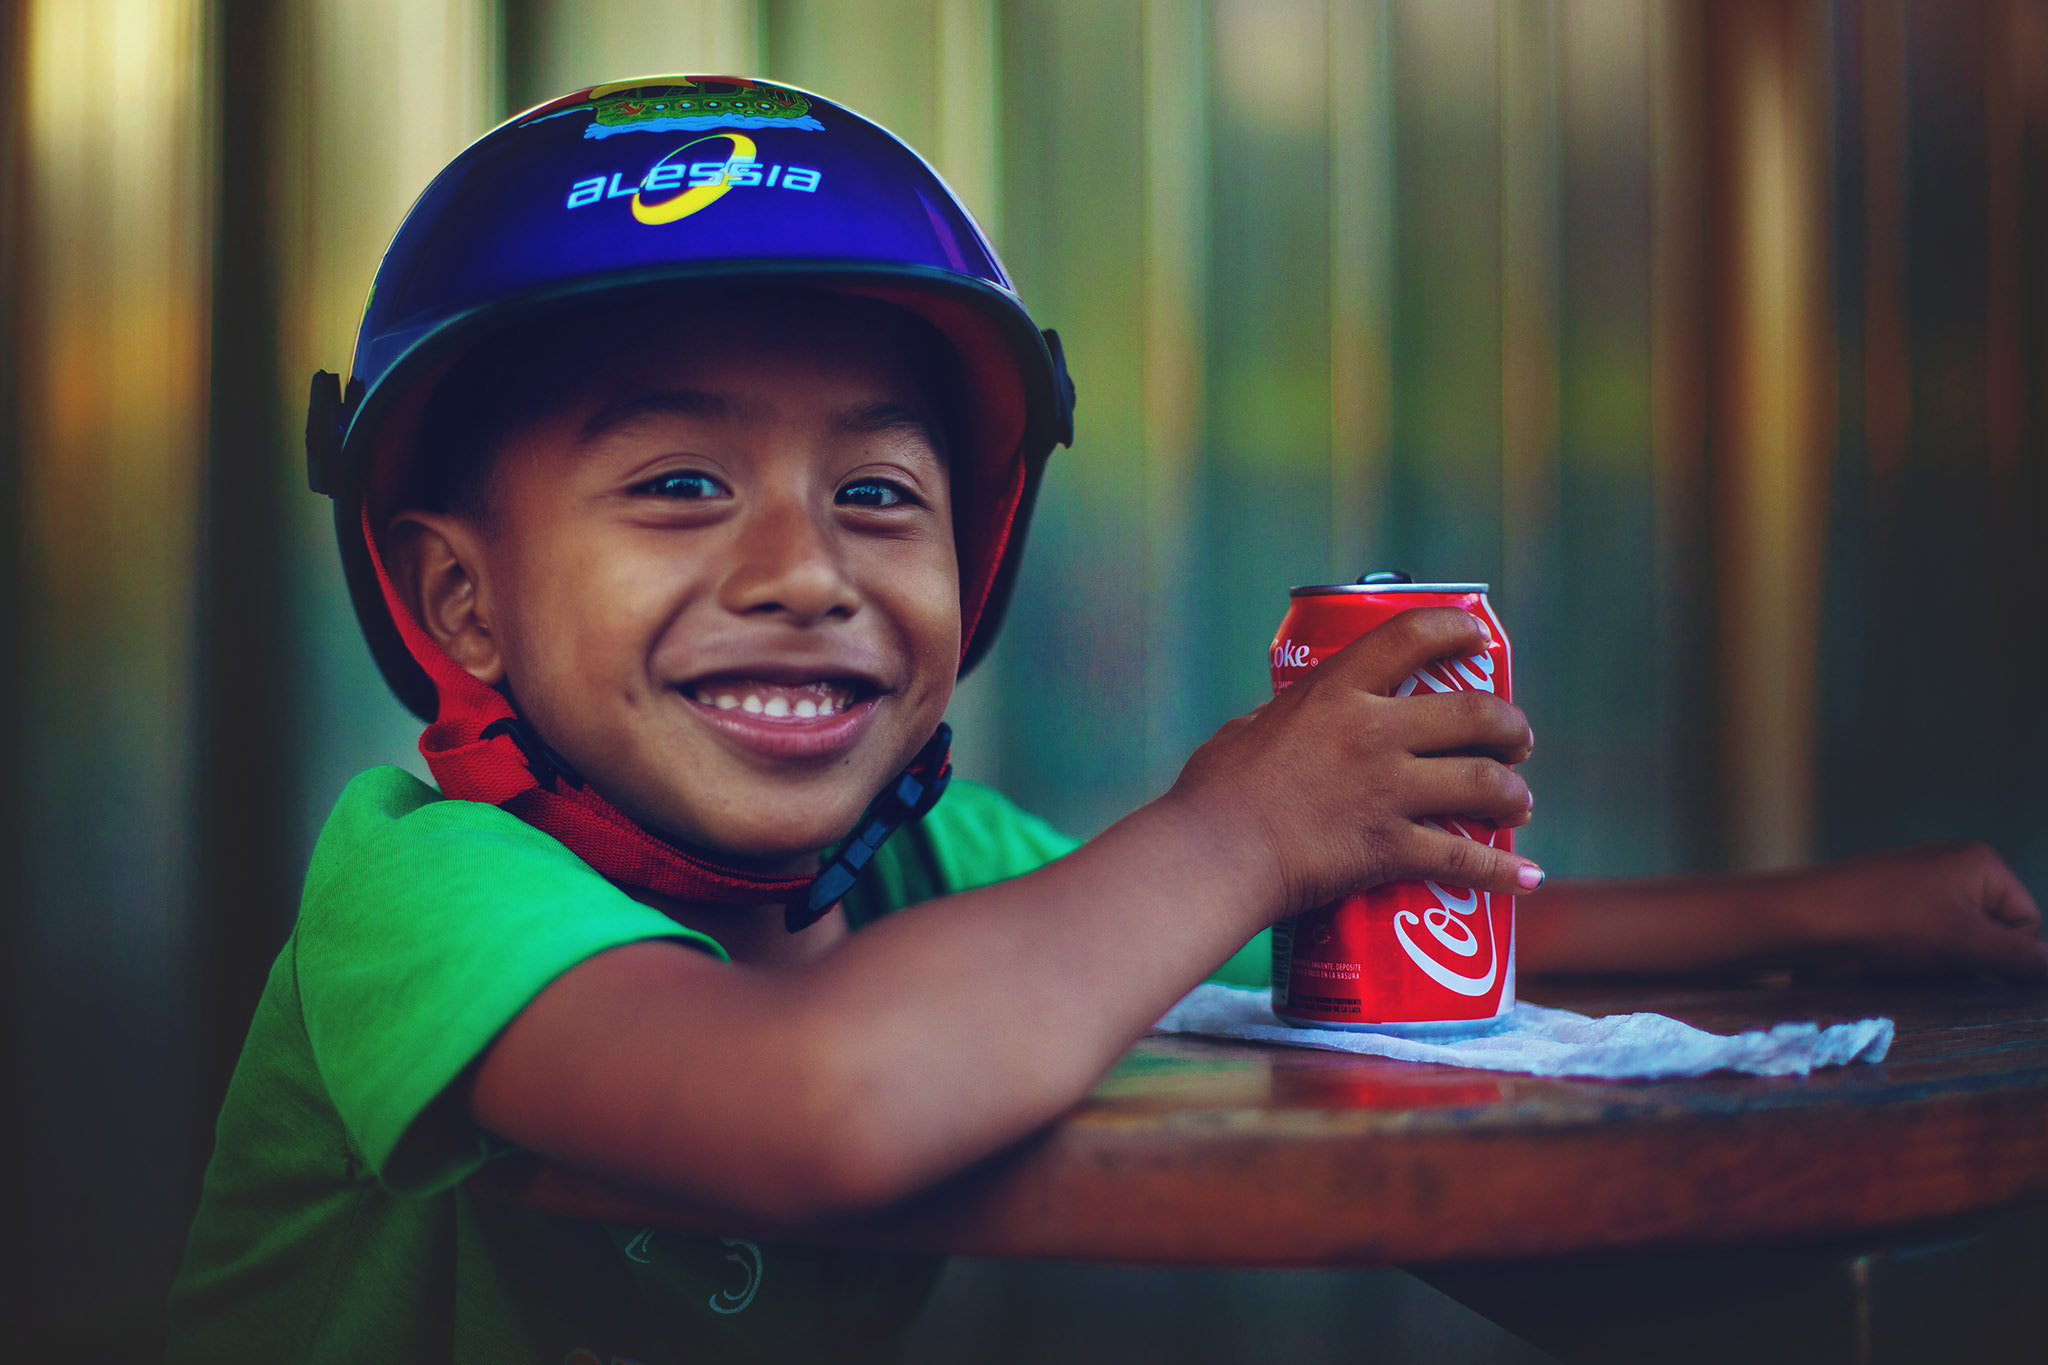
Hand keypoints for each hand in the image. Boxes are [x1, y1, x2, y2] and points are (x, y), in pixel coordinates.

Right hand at [1166, 607, 1539, 923]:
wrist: (1213, 855)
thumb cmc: (1213, 792)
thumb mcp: (1249, 729)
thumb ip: (1285, 720)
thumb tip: (1291, 722)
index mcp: (1335, 691)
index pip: (1413, 636)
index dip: (1458, 630)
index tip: (1479, 641)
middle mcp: (1372, 732)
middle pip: (1473, 714)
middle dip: (1509, 726)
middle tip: (1517, 740)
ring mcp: (1386, 790)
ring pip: (1483, 783)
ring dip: (1513, 792)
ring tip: (1519, 802)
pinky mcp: (1389, 847)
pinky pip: (1463, 858)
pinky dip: (1502, 869)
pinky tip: (1526, 876)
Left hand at [1793, 842, 2047, 981]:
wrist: (1801, 921)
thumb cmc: (1886, 923)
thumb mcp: (1962, 941)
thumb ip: (2018, 957)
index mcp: (1980, 863)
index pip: (2026, 923)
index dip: (2003, 952)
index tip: (1964, 956)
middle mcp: (1952, 868)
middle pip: (1991, 935)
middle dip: (1969, 958)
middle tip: (1931, 960)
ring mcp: (1918, 887)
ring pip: (1956, 944)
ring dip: (1941, 964)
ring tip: (1904, 960)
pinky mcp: (1889, 908)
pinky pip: (1923, 943)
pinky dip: (1914, 960)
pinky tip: (1888, 962)